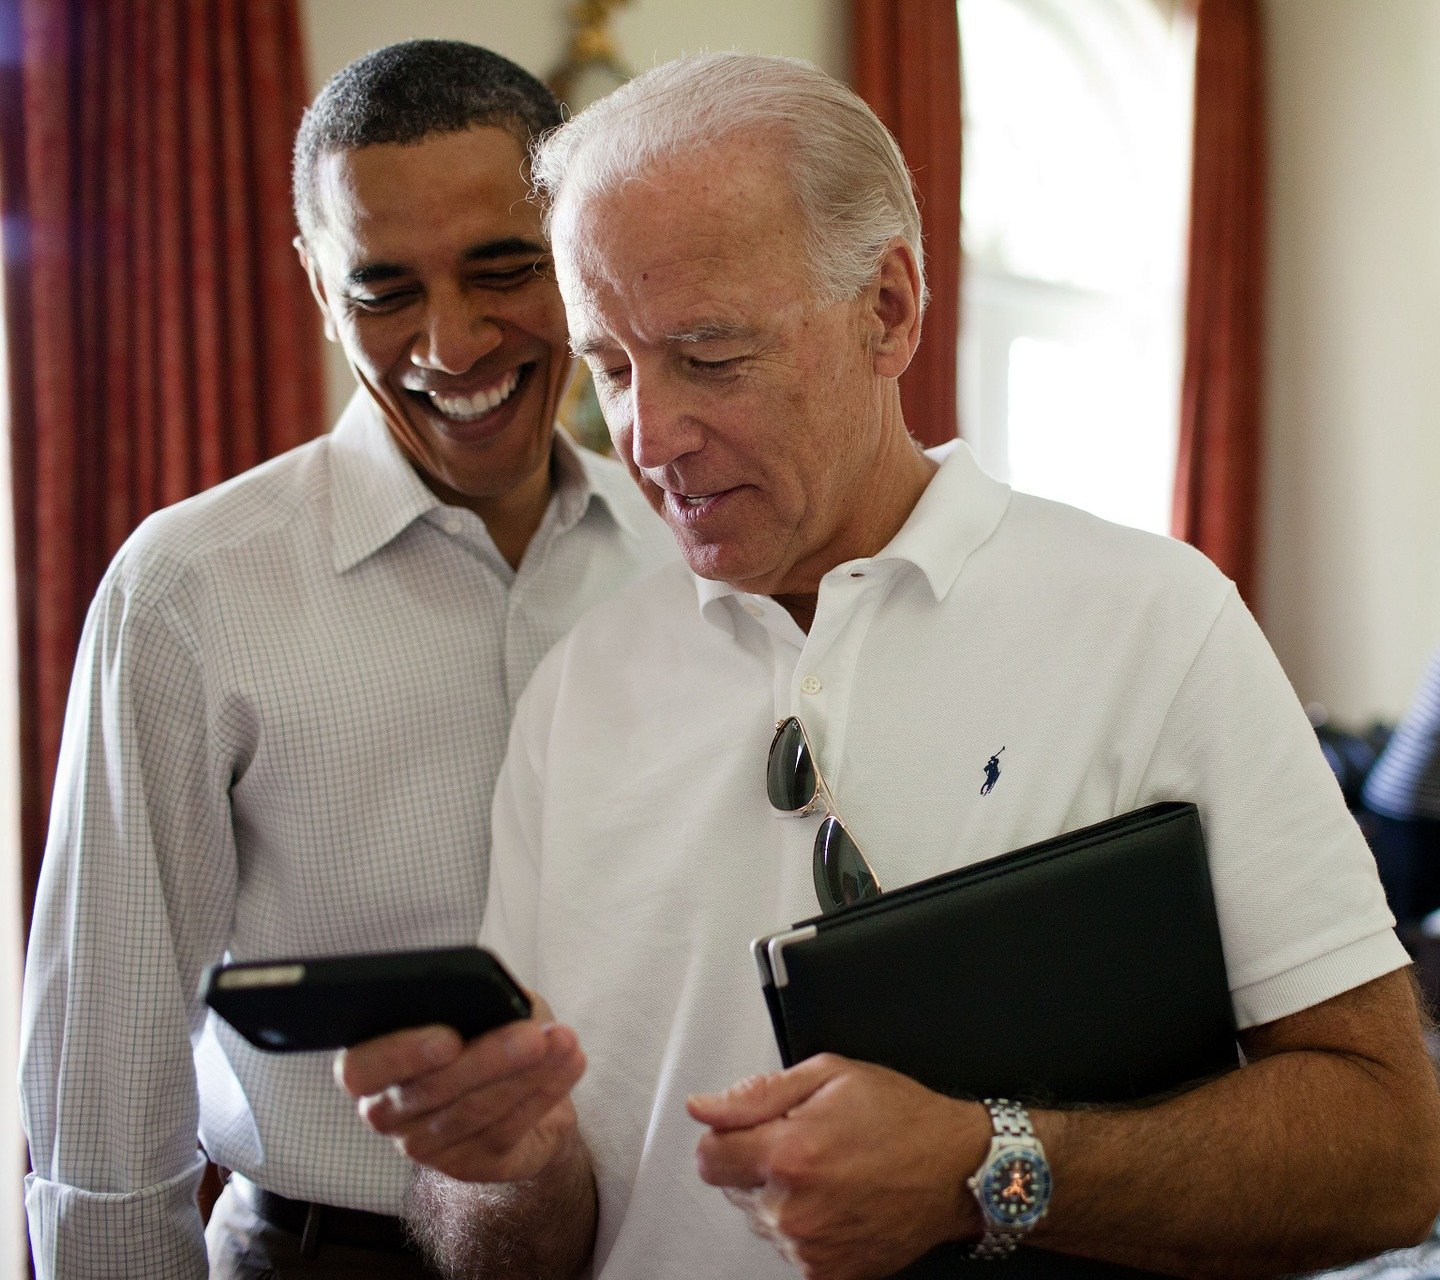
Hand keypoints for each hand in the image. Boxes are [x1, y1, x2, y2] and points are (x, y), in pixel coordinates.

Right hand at [335, 993, 585, 1184]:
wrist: (518, 1088)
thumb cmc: (487, 1030)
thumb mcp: (482, 1004)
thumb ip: (479, 997)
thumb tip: (498, 999)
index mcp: (374, 1064)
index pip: (360, 1070)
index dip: (401, 1055)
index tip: (449, 1038)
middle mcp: (390, 1112)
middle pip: (431, 1091)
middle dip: (489, 1059)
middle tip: (533, 1035)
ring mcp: (428, 1146)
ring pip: (475, 1111)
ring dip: (527, 1074)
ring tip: (564, 1041)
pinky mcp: (470, 1165)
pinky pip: (507, 1129)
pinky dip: (545, 1092)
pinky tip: (570, 1063)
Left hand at [688, 1054, 986, 1279]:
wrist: (958, 1170)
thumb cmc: (903, 1118)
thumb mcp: (830, 1076)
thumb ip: (757, 1093)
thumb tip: (703, 1106)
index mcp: (789, 1153)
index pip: (707, 1157)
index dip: (727, 1136)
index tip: (753, 1129)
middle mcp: (793, 1209)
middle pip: (732, 1188)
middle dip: (758, 1162)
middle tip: (808, 1142)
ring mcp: (810, 1248)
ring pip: (760, 1218)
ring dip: (781, 1196)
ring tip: (830, 1171)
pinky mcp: (827, 1273)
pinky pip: (789, 1246)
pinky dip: (805, 1225)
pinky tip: (838, 1199)